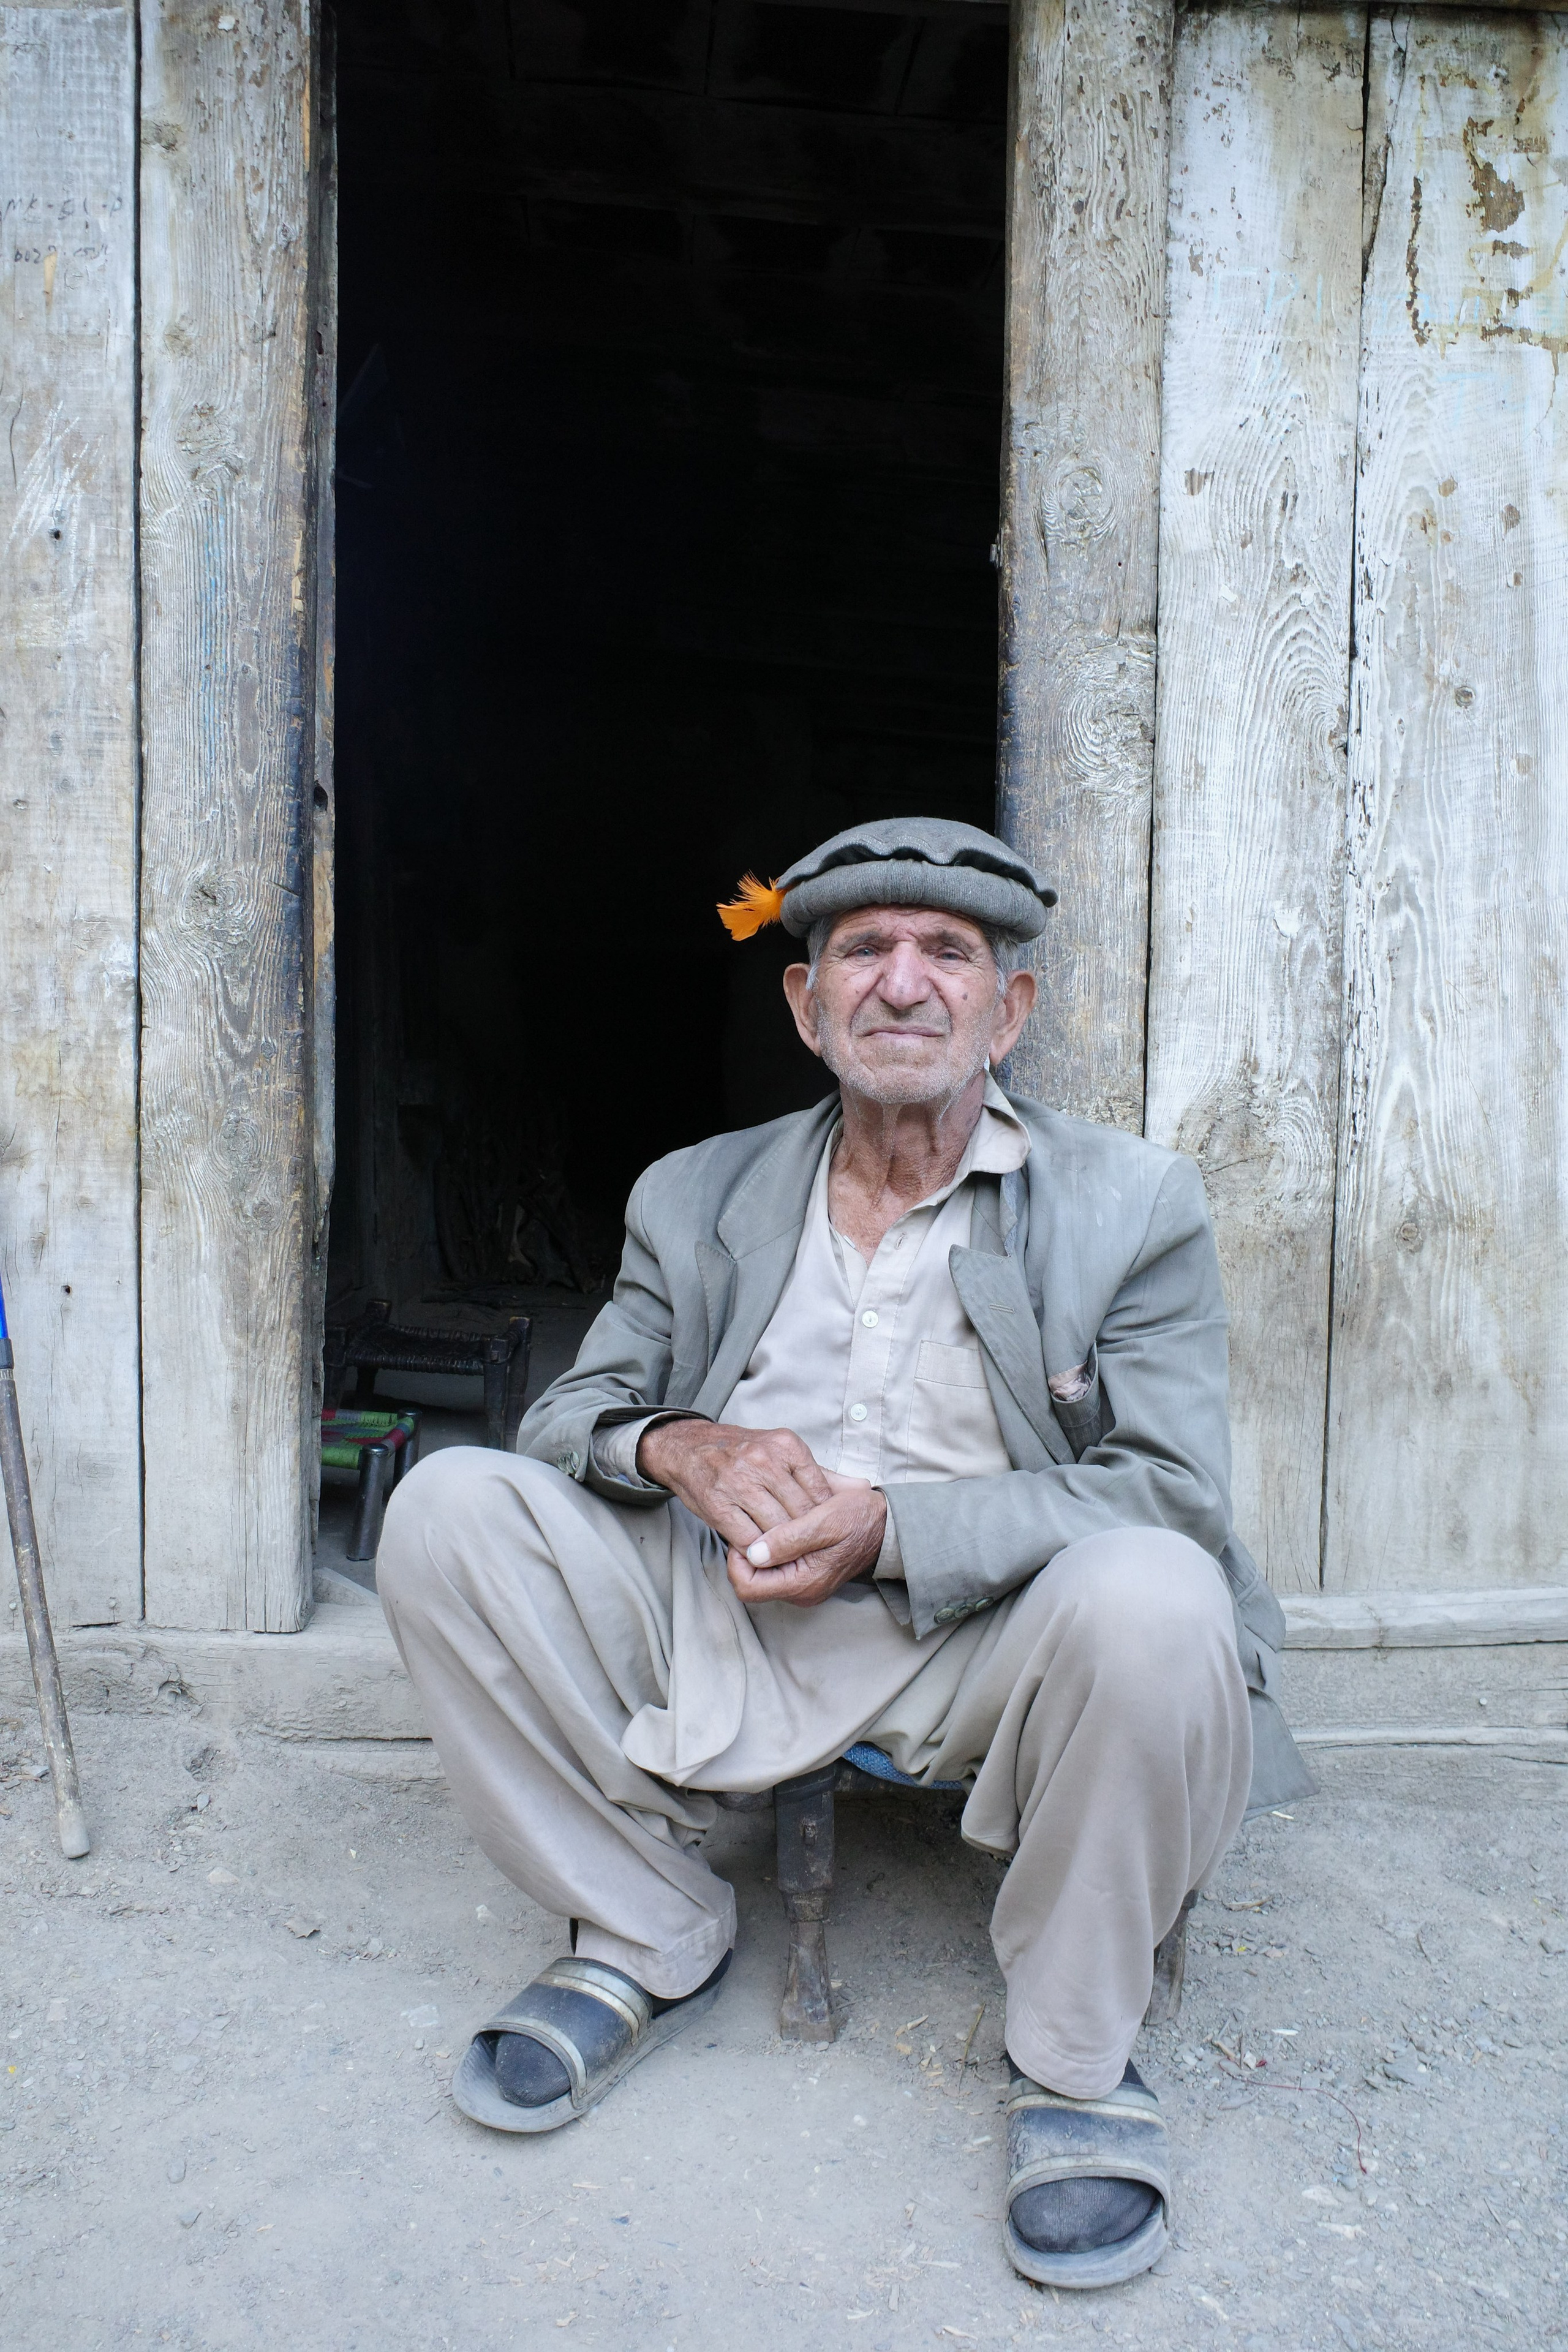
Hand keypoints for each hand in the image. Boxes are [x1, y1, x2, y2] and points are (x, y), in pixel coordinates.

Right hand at [636, 1418, 834, 1553]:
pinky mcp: (720, 1505)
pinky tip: (761, 1551)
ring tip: (788, 1556)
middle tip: (811, 1553)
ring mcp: (740, 1482)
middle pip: (801, 1514)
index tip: (823, 1534)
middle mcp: (764, 1461)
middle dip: (806, 1537)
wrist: (689, 1448)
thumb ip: (817, 1473)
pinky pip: (749, 1539)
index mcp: (786, 1446)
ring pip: (777, 1530)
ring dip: (783, 1548)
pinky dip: (758, 1550)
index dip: (823, 1520)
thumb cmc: (741, 1453)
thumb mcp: (781, 1450)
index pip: (819, 1494)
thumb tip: (862, 1489)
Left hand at [726, 1473, 886, 1609]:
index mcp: (803, 1584)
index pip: (746, 1587)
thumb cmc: (858, 1518)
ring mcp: (803, 1586)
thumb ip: (789, 1539)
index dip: (737, 1559)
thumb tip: (753, 1553)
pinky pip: (776, 1567)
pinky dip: (774, 1547)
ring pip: (761, 1573)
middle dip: (748, 1551)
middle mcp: (800, 1592)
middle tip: (757, 1522)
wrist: (887, 1524)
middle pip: (751, 1580)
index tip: (748, 1531)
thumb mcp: (825, 1521)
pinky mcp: (805, 1575)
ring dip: (761, 1548)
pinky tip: (782, 1526)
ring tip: (772, 1521)